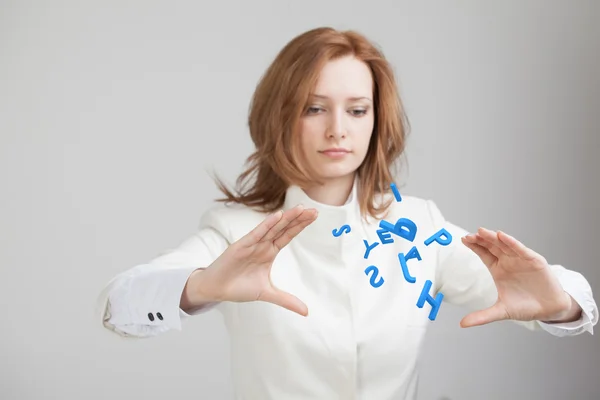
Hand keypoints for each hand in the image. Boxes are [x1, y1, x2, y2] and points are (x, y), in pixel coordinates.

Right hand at [197, 204, 317, 315]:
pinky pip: (257, 233)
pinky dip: (267, 225)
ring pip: (272, 228)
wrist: (216, 289)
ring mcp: (252, 243)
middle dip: (298, 219)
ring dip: (286, 218)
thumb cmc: (239, 287)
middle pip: (283, 228)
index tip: (314, 216)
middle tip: (314, 210)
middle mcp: (262, 244)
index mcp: (269, 252)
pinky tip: (278, 216)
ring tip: (300, 208)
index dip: (300, 225)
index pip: (288, 235)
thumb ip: (287, 300)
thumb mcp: (267, 293)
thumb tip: (306, 312)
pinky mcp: (241, 246)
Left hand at [459, 228, 577, 327]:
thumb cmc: (526, 307)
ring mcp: (520, 259)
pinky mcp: (534, 260)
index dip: (474, 247)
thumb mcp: (501, 312)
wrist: (549, 310)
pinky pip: (521, 249)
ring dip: (493, 238)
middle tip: (469, 235)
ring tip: (482, 232)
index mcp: (498, 270)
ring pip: (504, 245)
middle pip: (491, 247)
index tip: (463, 240)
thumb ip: (482, 316)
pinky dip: (511, 243)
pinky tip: (502, 236)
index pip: (484, 254)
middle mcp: (508, 262)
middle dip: (480, 240)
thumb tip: (462, 324)